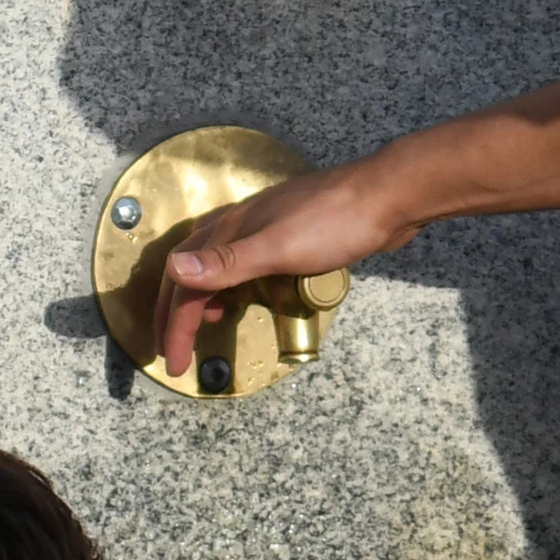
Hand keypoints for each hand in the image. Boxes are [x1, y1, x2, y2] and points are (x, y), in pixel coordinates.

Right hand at [151, 159, 415, 382]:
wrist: (385, 197)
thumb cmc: (334, 222)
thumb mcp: (278, 248)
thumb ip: (227, 263)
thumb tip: (174, 269)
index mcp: (230, 230)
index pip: (186, 283)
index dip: (174, 324)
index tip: (174, 363)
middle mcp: (238, 228)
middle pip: (191, 272)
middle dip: (176, 313)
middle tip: (173, 350)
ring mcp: (262, 230)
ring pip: (214, 266)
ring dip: (200, 298)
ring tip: (202, 326)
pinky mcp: (286, 236)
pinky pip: (242, 266)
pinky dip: (231, 287)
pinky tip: (244, 297)